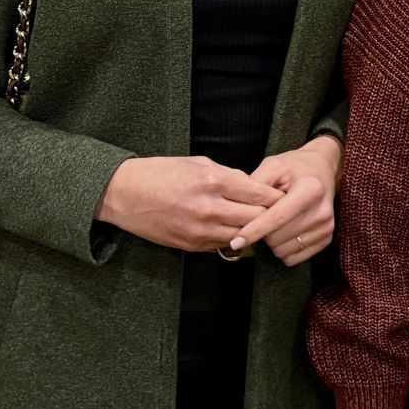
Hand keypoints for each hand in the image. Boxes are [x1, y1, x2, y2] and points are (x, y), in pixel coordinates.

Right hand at [96, 156, 278, 251]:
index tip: (284, 197)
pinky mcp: (191, 245)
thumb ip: (229, 175)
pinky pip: (222, 245)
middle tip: (278, 213)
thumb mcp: (198, 163)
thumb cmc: (161, 172)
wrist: (124, 194)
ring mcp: (200, 230)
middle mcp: (210, 208)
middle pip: (256, 219)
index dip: (276, 197)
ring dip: (251, 230)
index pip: (260, 195)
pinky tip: (232, 228)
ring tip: (258, 223)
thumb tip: (253, 187)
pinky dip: (231, 237)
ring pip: (242, 236)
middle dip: (269, 216)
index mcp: (214, 181)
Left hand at [233, 137, 341, 267]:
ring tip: (275, 223)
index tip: (235, 242)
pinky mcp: (327, 238)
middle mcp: (321, 211)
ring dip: (272, 242)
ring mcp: (326, 227)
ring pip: (284, 251)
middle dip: (262, 232)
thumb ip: (255, 184)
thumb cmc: (295, 166)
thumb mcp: (273, 165)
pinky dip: (283, 249)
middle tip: (262, 217)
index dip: (253, 231)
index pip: (276, 218)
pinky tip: (284, 232)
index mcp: (309, 190)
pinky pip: (294, 258)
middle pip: (278, 238)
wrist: (323, 168)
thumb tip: (239, 211)